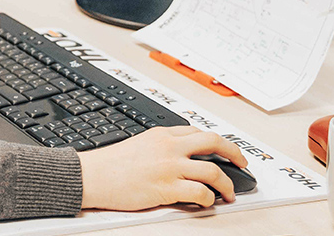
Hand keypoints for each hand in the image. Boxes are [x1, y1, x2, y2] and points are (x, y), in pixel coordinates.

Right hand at [78, 126, 247, 210]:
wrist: (90, 176)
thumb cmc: (109, 165)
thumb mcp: (138, 144)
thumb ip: (160, 147)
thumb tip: (180, 157)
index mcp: (161, 134)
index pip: (197, 132)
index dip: (216, 142)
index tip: (224, 150)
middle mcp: (169, 147)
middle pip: (214, 142)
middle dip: (234, 153)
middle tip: (242, 163)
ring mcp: (170, 167)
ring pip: (213, 171)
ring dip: (227, 185)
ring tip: (229, 194)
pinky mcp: (166, 188)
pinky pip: (200, 193)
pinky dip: (208, 199)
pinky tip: (206, 202)